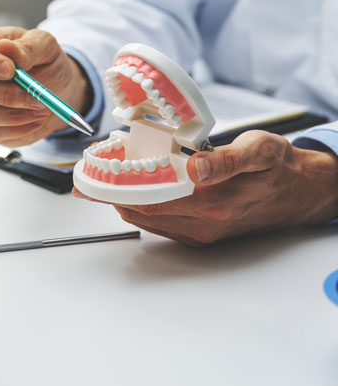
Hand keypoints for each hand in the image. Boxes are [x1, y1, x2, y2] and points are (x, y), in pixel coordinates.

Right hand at [0, 25, 90, 145]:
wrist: (55, 89)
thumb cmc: (44, 61)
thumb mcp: (45, 45)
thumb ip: (27, 46)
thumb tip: (5, 48)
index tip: (10, 69)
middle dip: (5, 94)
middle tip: (36, 96)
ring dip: (13, 115)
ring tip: (41, 108)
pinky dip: (17, 129)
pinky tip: (36, 119)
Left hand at [73, 131, 337, 245]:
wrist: (297, 193)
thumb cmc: (277, 168)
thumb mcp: (260, 151)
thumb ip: (227, 160)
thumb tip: (195, 168)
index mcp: (213, 201)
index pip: (149, 198)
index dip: (116, 188)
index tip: (92, 177)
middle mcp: (203, 222)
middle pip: (141, 211)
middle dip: (110, 196)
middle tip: (87, 179)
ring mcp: (200, 231)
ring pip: (147, 220)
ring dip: (121, 203)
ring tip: (102, 183)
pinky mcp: (200, 234)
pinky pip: (159, 225)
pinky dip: (139, 209)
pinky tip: (130, 193)